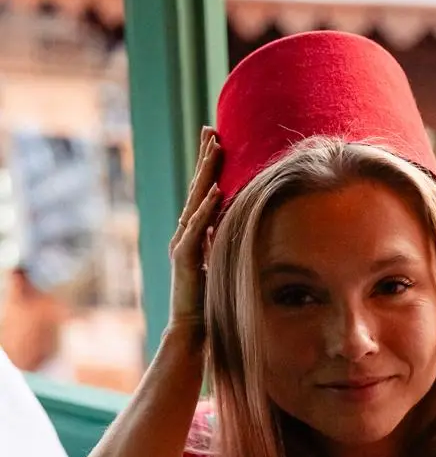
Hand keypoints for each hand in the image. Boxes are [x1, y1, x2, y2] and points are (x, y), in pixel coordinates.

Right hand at [168, 127, 221, 333]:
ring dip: (206, 174)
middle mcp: (185, 232)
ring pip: (196, 202)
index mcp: (194, 231)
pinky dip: (206, 209)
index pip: (203, 191)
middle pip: (197, 188)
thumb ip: (219, 237)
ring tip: (214, 149)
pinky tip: (216, 190)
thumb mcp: (219, 259)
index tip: (216, 138)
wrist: (193, 327)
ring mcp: (182, 244)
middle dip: (205, 158)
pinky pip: (196, 229)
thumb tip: (231, 217)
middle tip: (211, 130)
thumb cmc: (208, 297)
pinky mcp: (184, 259)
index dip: (208, 165)